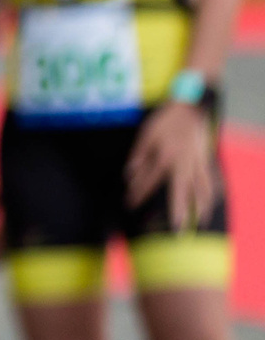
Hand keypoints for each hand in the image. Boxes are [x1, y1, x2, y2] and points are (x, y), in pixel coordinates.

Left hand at [126, 101, 216, 232]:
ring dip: (200, 208)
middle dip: (178, 213)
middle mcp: (184, 164)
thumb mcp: (145, 135)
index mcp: (166, 157)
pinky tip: (208, 205)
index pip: (149, 181)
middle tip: (177, 232)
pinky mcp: (205, 160)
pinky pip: (209, 181)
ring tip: (198, 224)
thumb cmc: (165, 121)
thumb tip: (129, 176)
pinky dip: (210, 195)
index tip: (129, 205)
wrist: (190, 107)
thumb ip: (138, 157)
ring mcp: (197, 163)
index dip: (138, 194)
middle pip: (181, 193)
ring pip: (201, 190)